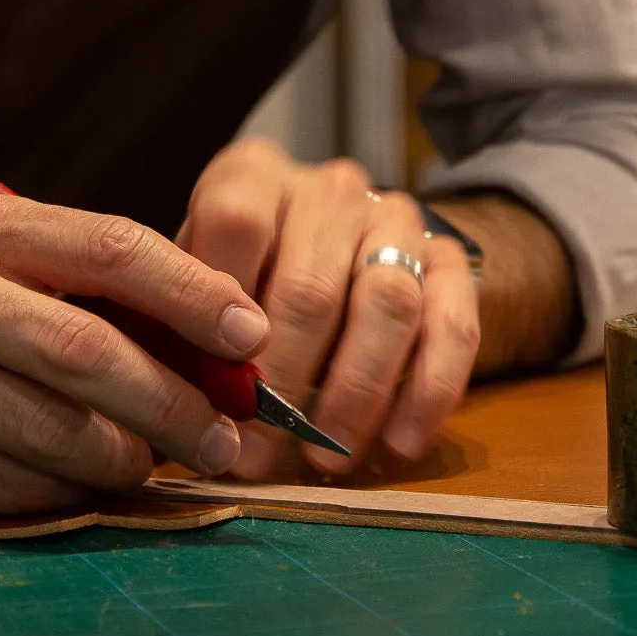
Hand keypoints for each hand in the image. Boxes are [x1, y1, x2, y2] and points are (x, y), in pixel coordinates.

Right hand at [0, 194, 272, 513]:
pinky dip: (65, 495)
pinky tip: (79, 487)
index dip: (192, 292)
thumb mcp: (7, 271)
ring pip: (57, 434)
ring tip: (149, 466)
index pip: (111, 247)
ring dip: (125, 461)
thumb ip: (103, 295)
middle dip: (175, 403)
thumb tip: (229, 355)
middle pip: (89, 351)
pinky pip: (14, 488)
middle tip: (224, 439)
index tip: (252, 335)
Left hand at [178, 139, 480, 477]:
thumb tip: (182, 401)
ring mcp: (395, 219)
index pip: (234, 223)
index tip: (217, 388)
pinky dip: (428, 392)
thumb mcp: (195, 285)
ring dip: (356, 393)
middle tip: (259, 455)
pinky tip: (399, 445)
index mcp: (252, 177)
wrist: (341, 252)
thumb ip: (183, 327)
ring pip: (388, 303)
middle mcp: (328, 188)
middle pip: (311, 285)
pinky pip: (454, 325)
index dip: (221, 310)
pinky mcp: (449, 259)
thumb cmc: (240, 283)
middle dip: (284, 383)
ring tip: (326, 458)